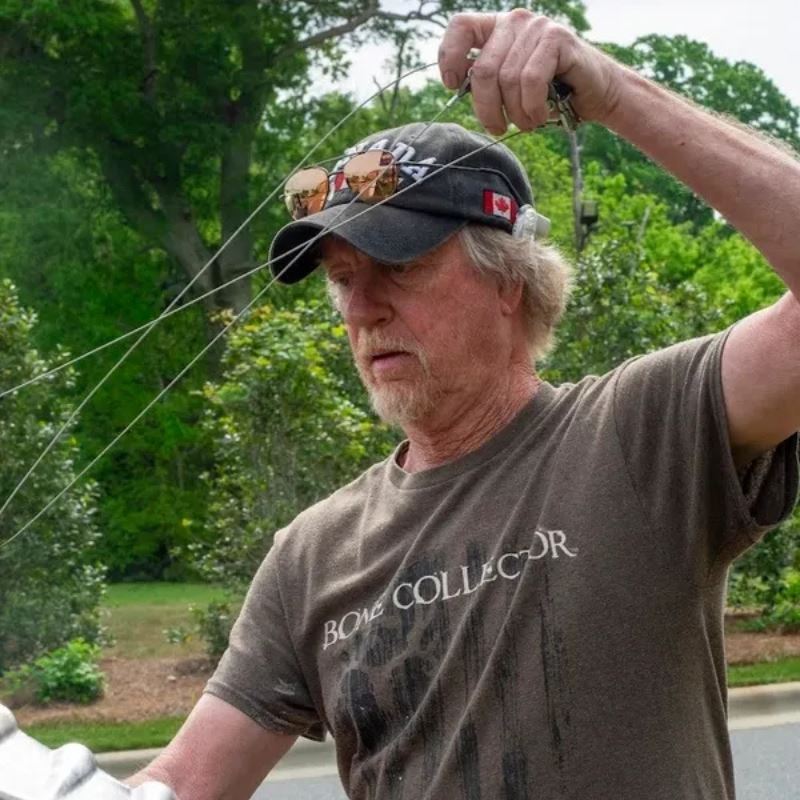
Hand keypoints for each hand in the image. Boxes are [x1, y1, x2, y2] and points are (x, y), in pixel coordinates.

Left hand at [438, 9, 623, 133]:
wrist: (595, 94)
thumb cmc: (548, 94)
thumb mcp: (508, 87)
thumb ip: (485, 81)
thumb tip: (456, 87)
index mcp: (497, 29)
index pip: (460, 26)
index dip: (449, 57)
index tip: (453, 85)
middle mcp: (515, 22)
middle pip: (483, 70)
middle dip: (487, 108)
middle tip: (498, 127)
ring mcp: (537, 27)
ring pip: (507, 79)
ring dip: (515, 113)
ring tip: (527, 123)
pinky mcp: (558, 39)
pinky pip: (531, 80)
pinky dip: (533, 106)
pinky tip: (540, 114)